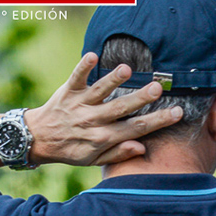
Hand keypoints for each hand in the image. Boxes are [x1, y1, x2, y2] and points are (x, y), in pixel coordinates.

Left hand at [26, 52, 182, 165]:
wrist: (37, 139)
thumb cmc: (71, 150)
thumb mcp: (94, 160)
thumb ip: (118, 153)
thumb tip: (142, 147)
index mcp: (103, 138)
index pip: (136, 129)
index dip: (158, 121)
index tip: (178, 112)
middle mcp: (93, 121)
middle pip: (121, 108)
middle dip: (141, 98)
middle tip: (158, 88)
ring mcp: (80, 104)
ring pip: (100, 91)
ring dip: (113, 79)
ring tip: (127, 69)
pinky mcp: (68, 91)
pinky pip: (76, 77)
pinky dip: (83, 67)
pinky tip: (93, 55)